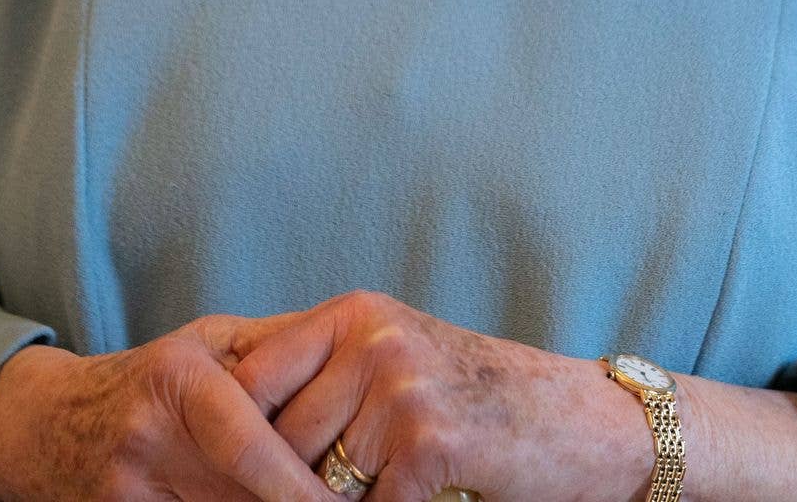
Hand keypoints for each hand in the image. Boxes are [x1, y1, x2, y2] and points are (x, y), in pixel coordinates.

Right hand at [0, 316, 330, 501]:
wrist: (46, 425)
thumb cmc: (152, 377)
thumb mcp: (208, 343)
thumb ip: (275, 349)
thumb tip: (348, 351)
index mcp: (177, 380)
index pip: (247, 445)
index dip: (296, 486)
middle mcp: (147, 439)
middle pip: (236, 498)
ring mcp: (125, 493)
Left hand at [227, 288, 654, 501]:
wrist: (576, 421)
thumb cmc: (474, 397)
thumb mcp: (394, 355)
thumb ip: (324, 369)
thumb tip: (231, 405)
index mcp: (354, 314)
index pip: (251, 376)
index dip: (234, 434)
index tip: (221, 469)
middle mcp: (372, 339)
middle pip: (278, 438)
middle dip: (282, 485)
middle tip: (288, 495)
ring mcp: (401, 389)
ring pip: (316, 483)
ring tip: (374, 487)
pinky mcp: (429, 443)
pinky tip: (415, 500)